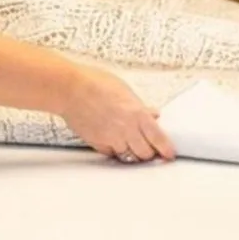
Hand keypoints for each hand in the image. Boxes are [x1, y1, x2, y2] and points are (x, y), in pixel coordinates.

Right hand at [59, 65, 175, 163]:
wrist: (69, 89)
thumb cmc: (95, 83)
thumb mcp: (124, 89)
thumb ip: (140, 106)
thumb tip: (152, 114)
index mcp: (137, 113)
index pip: (158, 139)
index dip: (166, 150)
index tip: (169, 154)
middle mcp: (127, 129)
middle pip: (145, 153)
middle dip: (149, 152)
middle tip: (149, 148)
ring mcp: (111, 138)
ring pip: (129, 157)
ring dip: (132, 153)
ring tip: (131, 145)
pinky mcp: (97, 143)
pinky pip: (112, 154)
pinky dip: (115, 151)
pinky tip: (114, 142)